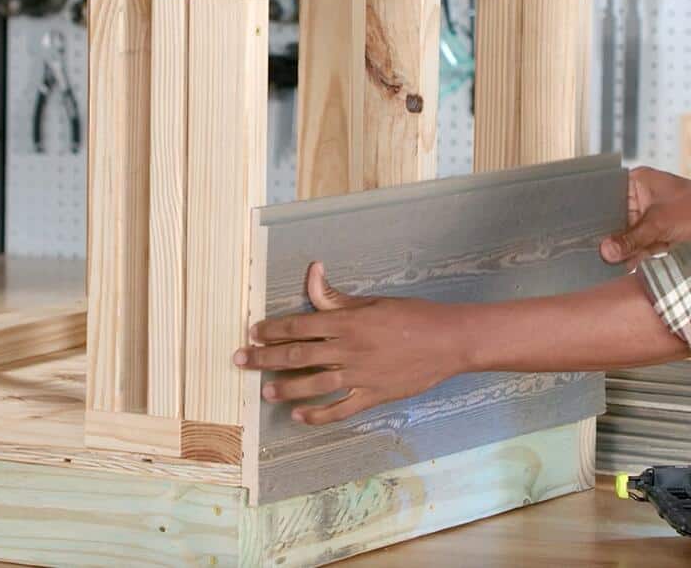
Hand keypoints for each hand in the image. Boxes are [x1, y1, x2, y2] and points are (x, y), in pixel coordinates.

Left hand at [233, 262, 467, 424]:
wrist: (449, 341)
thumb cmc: (412, 315)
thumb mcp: (373, 301)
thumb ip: (338, 296)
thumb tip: (313, 273)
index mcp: (348, 322)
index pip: (300, 325)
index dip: (273, 330)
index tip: (253, 332)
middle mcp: (349, 350)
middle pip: (298, 356)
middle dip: (265, 358)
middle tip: (241, 360)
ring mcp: (360, 376)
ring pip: (313, 385)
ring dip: (285, 389)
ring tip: (265, 393)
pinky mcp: (373, 396)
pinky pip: (340, 409)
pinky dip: (318, 415)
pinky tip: (300, 416)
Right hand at [600, 166, 690, 264]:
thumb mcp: (659, 224)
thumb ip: (630, 239)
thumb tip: (604, 252)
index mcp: (637, 182)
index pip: (607, 197)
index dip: (594, 215)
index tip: (581, 233)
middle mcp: (640, 196)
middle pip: (615, 219)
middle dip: (609, 238)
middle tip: (592, 254)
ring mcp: (650, 214)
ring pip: (628, 234)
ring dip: (623, 249)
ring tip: (605, 264)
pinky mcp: (659, 230)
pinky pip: (641, 243)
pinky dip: (636, 254)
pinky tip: (623, 266)